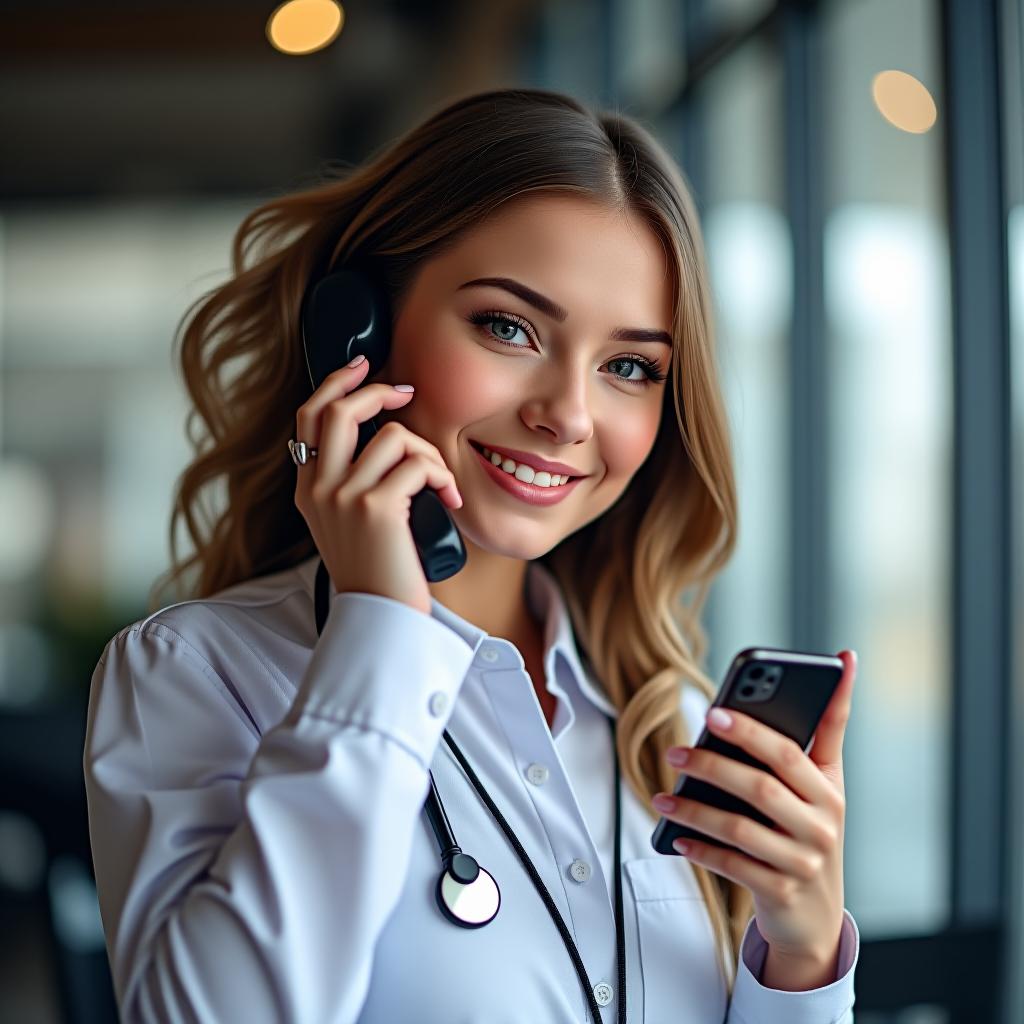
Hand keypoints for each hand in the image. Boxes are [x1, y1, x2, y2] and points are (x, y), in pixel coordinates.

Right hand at [292, 356, 462, 616]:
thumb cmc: (377, 572)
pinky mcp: (375, 508)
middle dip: (379, 391)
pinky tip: (449, 501)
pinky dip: (443, 477)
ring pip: (392, 437)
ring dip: (429, 453)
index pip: (309, 417)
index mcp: (307, 488)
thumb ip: (350, 481)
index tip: (362, 365)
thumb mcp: (348, 523)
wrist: (380, 619)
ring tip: (440, 482)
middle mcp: (316, 489)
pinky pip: (418, 464)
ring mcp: (342, 497)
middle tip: (407, 393)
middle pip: (340, 410)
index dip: (335, 383)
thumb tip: (385, 437)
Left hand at [652, 650, 856, 962]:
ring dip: (696, 810)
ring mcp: (805, 861)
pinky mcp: (782, 893)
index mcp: (830, 789)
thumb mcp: (822, 787)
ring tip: (662, 797)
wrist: (816, 917)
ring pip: (742, 828)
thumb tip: (843, 661)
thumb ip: (820, 733)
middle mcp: (824, 824)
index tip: (718, 708)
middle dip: (713, 764)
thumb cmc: (809, 834)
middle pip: (762, 785)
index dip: (758, 726)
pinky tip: (677, 837)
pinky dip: (703, 850)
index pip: (795, 748)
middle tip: (674, 752)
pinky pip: (734, 867)